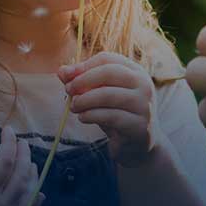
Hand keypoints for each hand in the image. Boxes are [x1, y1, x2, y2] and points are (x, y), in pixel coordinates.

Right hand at [0, 127, 36, 205]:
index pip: (4, 161)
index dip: (8, 143)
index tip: (7, 130)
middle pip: (22, 175)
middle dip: (24, 155)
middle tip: (22, 142)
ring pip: (30, 194)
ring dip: (33, 176)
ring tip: (32, 163)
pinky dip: (36, 202)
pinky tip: (39, 195)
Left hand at [62, 51, 157, 166]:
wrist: (136, 146)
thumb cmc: (116, 114)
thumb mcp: (99, 95)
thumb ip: (81, 82)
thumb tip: (62, 71)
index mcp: (135, 71)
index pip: (107, 59)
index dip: (83, 66)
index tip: (66, 76)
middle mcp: (143, 85)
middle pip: (108, 72)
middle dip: (83, 80)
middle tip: (68, 90)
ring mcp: (144, 105)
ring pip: (108, 95)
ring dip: (84, 100)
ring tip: (73, 107)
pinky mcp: (139, 126)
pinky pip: (110, 116)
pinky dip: (91, 115)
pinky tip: (83, 118)